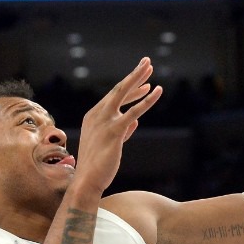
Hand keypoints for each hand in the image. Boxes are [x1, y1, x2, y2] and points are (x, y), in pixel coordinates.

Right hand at [72, 57, 163, 196]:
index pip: (114, 97)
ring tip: (150, 67)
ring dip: (137, 79)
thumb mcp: (108, 144)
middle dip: (134, 75)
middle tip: (147, 62)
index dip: (131, 88)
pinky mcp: (114, 131)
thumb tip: (133, 122)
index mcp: (93, 116)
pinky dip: (146, 101)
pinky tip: (156, 91)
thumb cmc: (97, 166)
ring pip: (123, 94)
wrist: (87, 181)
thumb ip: (121, 131)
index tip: (145, 82)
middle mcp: (97, 115)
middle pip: (118, 89)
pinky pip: (133, 112)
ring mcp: (104, 122)